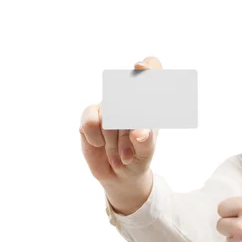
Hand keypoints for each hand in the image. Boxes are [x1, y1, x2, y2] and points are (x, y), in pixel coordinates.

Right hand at [79, 56, 161, 183]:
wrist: (120, 175)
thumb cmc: (139, 156)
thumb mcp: (146, 151)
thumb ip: (146, 141)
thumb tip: (139, 132)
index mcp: (148, 100)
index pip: (151, 69)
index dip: (147, 66)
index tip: (140, 68)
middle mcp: (127, 98)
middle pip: (124, 90)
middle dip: (129, 121)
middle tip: (136, 138)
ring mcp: (107, 105)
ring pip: (109, 114)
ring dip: (116, 140)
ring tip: (123, 156)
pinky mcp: (89, 116)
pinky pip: (90, 121)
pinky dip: (96, 137)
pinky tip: (100, 145)